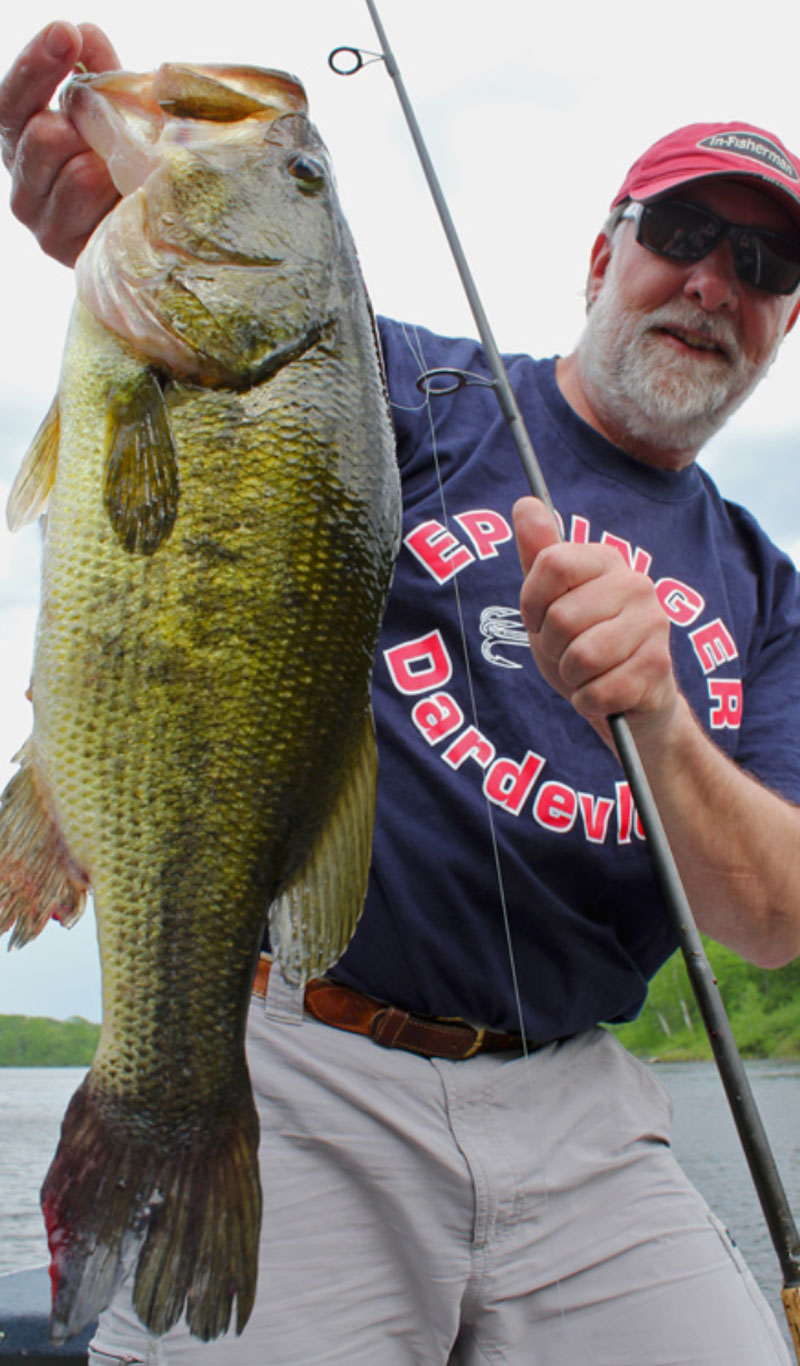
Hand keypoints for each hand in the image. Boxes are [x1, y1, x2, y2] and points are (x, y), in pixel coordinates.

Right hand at [0, 21, 120, 264]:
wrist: (161, 238)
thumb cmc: (134, 170)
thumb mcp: (119, 116)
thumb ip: (99, 74)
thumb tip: (84, 32)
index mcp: (24, 142)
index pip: (10, 101)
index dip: (35, 66)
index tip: (65, 34)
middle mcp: (23, 183)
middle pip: (40, 135)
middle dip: (85, 124)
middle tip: (117, 130)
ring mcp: (42, 223)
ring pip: (74, 172)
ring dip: (110, 164)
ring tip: (129, 170)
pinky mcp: (68, 252)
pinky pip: (97, 207)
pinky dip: (117, 193)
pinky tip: (128, 195)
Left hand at [513, 496, 678, 748]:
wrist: (630, 699)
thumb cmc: (584, 643)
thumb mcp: (551, 601)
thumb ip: (537, 554)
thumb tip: (525, 503)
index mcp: (606, 560)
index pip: (551, 563)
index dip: (533, 601)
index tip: (540, 618)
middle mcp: (637, 584)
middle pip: (561, 617)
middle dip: (552, 647)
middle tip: (569, 651)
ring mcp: (653, 624)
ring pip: (580, 657)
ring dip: (571, 676)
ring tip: (587, 672)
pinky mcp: (658, 667)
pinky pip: (596, 691)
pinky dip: (587, 701)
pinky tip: (603, 692)